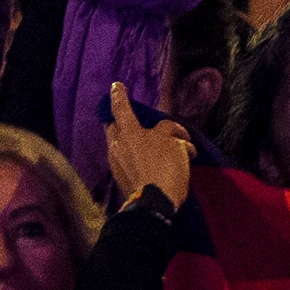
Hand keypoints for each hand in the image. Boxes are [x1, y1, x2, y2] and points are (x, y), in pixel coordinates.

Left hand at [104, 81, 194, 211]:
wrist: (155, 203)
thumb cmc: (165, 166)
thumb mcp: (174, 142)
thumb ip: (168, 131)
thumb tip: (168, 133)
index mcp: (128, 132)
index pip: (121, 108)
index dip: (120, 95)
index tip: (116, 86)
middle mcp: (117, 145)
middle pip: (116, 127)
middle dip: (122, 121)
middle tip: (134, 120)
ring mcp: (116, 163)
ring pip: (122, 144)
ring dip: (133, 141)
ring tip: (152, 144)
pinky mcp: (120, 178)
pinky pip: (126, 160)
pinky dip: (136, 156)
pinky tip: (150, 161)